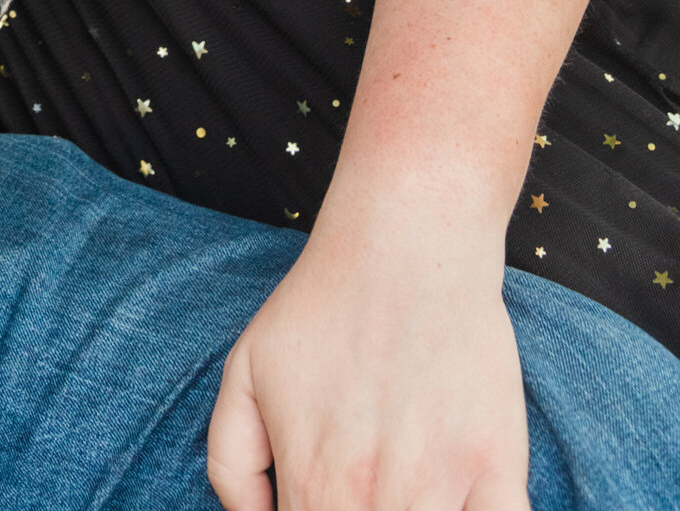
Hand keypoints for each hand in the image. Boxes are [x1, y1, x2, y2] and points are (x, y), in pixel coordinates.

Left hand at [207, 221, 528, 510]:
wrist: (405, 244)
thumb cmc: (325, 304)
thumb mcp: (244, 371)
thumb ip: (233, 462)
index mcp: (314, 488)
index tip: (331, 495)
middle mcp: (374, 500)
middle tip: (372, 481)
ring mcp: (439, 487)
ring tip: (411, 484)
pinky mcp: (498, 467)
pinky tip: (462, 497)